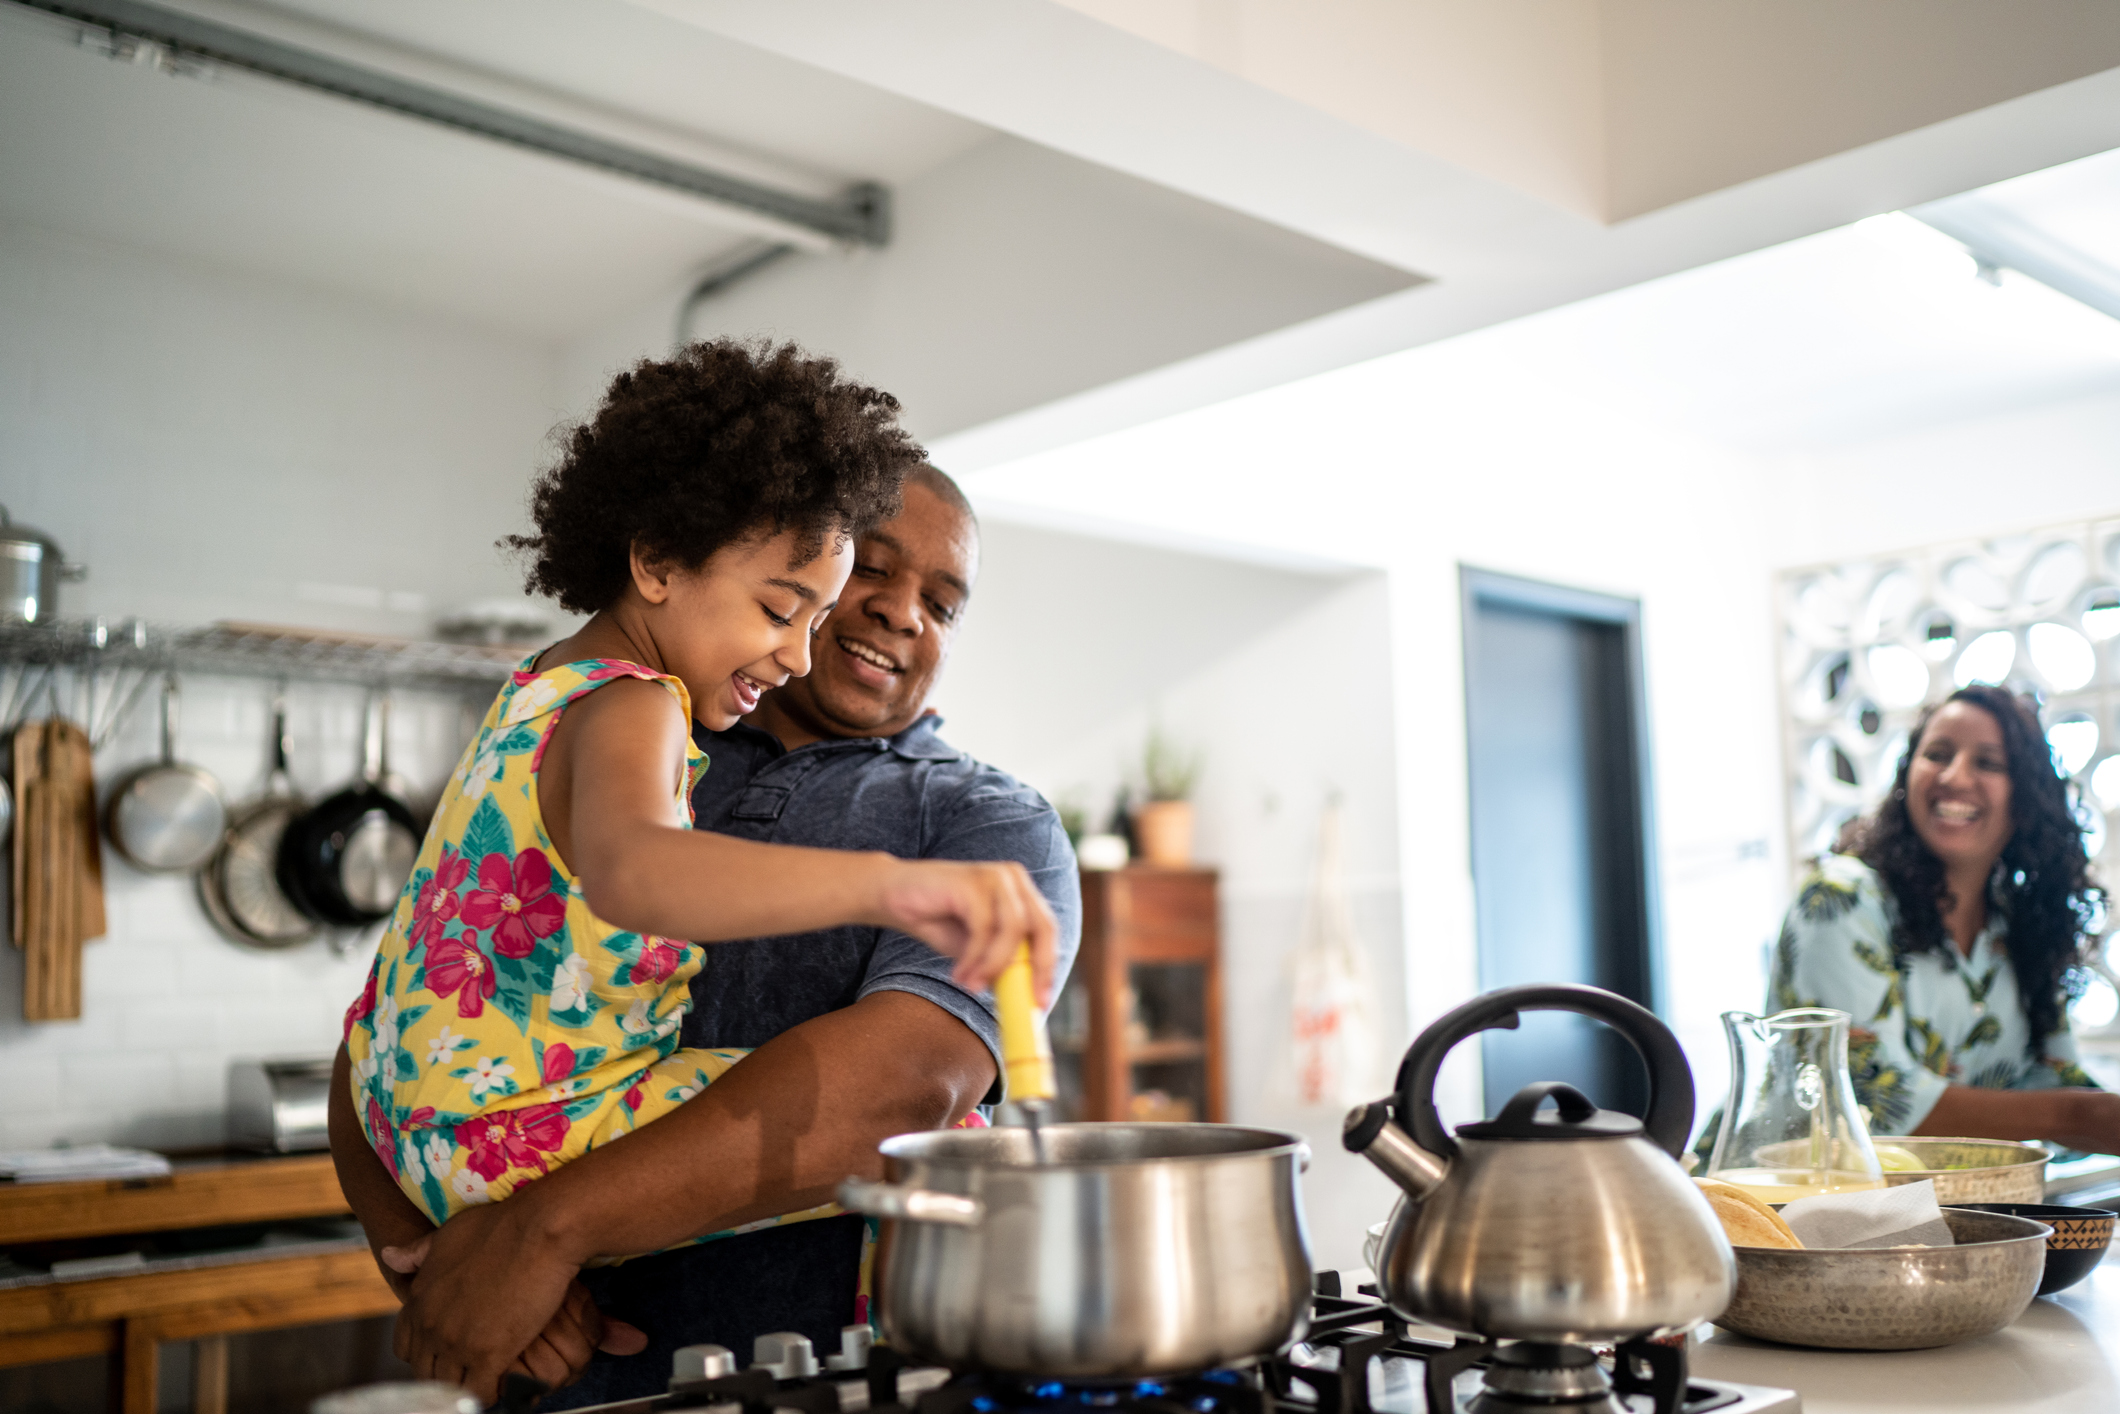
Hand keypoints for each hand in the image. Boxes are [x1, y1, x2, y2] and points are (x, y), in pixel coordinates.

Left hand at [382, 1239, 645, 1391]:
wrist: (538, 1229)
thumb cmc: (499, 1225)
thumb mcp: (448, 1233)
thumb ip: (418, 1252)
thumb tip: (388, 1257)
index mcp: (419, 1299)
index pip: (405, 1347)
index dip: (425, 1352)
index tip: (447, 1350)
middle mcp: (431, 1325)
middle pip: (426, 1372)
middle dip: (447, 1372)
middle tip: (472, 1368)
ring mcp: (457, 1343)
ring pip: (450, 1387)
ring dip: (467, 1385)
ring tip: (488, 1378)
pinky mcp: (488, 1355)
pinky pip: (479, 1394)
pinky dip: (491, 1393)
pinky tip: (505, 1383)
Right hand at [874, 858, 1056, 1003]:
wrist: (890, 894)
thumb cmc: (936, 919)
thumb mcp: (974, 947)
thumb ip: (1000, 960)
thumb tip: (1025, 994)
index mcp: (1020, 891)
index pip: (1047, 930)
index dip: (1047, 967)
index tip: (1042, 1003)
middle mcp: (1013, 878)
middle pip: (1042, 926)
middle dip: (1035, 968)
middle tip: (1021, 1001)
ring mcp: (994, 876)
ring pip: (1012, 930)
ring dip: (993, 966)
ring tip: (971, 985)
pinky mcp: (971, 881)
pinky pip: (983, 928)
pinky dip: (973, 958)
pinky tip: (958, 973)